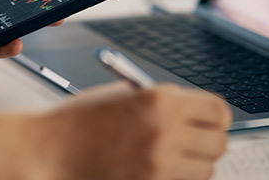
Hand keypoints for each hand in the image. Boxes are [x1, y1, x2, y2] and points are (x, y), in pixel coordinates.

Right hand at [36, 83, 231, 179]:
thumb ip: (163, 102)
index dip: (216, 116)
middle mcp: (165, 132)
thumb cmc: (79, 119)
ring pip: (206, 170)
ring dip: (194, 164)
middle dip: (207, 141)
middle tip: (193, 139)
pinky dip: (177, 178)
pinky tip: (158, 168)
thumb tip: (196, 112)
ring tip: (170, 156)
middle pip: (219, 144)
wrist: (50, 149)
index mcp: (159, 100)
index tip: (209, 120)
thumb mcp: (123, 95)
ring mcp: (158, 165)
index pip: (219, 112)